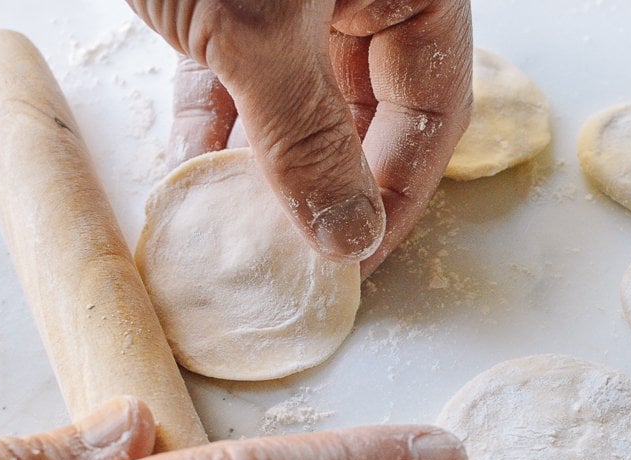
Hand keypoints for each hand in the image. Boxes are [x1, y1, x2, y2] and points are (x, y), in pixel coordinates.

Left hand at [131, 0, 472, 275]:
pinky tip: (197, 163)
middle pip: (375, 105)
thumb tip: (348, 236)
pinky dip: (224, 115)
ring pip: (306, 93)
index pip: (434, 107)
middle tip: (304, 250)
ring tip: (244, 221)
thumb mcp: (257, 31)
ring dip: (274, 159)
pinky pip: (247, 66)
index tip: (357, 256)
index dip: (399, 190)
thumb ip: (305, 138)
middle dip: (336, 180)